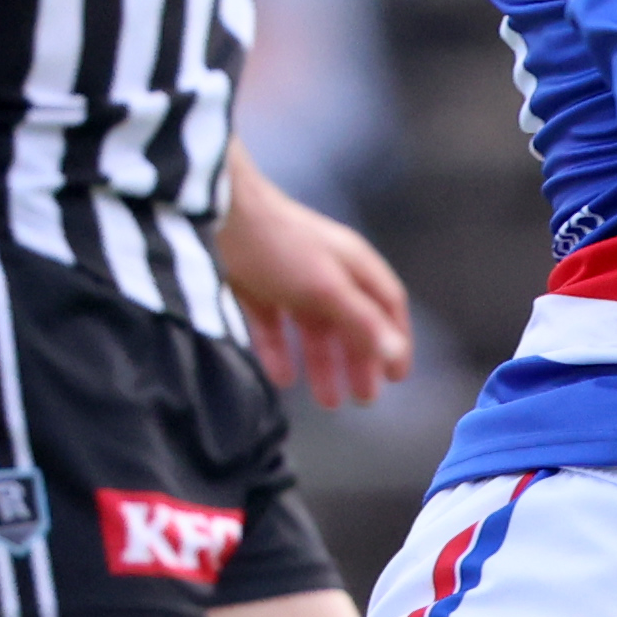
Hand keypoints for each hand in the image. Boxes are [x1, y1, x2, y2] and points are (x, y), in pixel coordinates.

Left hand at [220, 164, 415, 408]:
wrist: (219, 214)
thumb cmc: (281, 245)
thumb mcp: (327, 287)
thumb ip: (361, 321)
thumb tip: (396, 352)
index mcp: (352, 265)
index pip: (386, 304)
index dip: (396, 338)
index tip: (397, 376)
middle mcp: (325, 271)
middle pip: (351, 322)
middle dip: (360, 361)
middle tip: (364, 399)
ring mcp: (289, 279)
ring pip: (314, 329)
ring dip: (323, 364)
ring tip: (329, 402)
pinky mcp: (256, 286)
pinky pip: (274, 327)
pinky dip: (281, 352)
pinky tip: (283, 378)